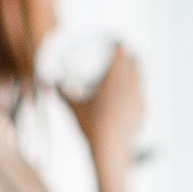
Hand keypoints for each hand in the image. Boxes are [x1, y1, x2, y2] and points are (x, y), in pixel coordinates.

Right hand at [65, 43, 144, 173]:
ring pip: (141, 78)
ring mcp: (139, 101)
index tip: (116, 39)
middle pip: (135, 62)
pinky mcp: (143, 112)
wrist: (110, 152)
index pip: (122, 54)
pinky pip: (142, 94)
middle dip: (129, 55)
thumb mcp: (73, 107)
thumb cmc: (90, 128)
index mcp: (114, 82)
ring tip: (129, 68)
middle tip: (122, 52)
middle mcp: (130, 89)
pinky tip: (133, 91)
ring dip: (136, 70)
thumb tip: (48, 80)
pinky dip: (137, 89)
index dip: (120, 44)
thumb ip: (61, 91)